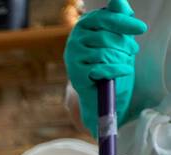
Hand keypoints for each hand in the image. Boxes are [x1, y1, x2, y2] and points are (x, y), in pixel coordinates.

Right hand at [63, 0, 145, 137]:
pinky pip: (100, 69)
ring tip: (126, 60)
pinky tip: (125, 70)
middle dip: (124, 44)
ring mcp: (72, 58)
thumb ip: (117, 16)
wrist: (95, 85)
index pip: (104, 18)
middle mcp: (74, 40)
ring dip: (120, 58)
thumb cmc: (107, 55)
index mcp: (83, 25)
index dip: (124, 23)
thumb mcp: (114, 33)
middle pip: (104, 37)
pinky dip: (117, 70)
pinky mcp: (75, 75)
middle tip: (134, 50)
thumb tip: (118, 0)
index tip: (141, 29)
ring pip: (102, 54)